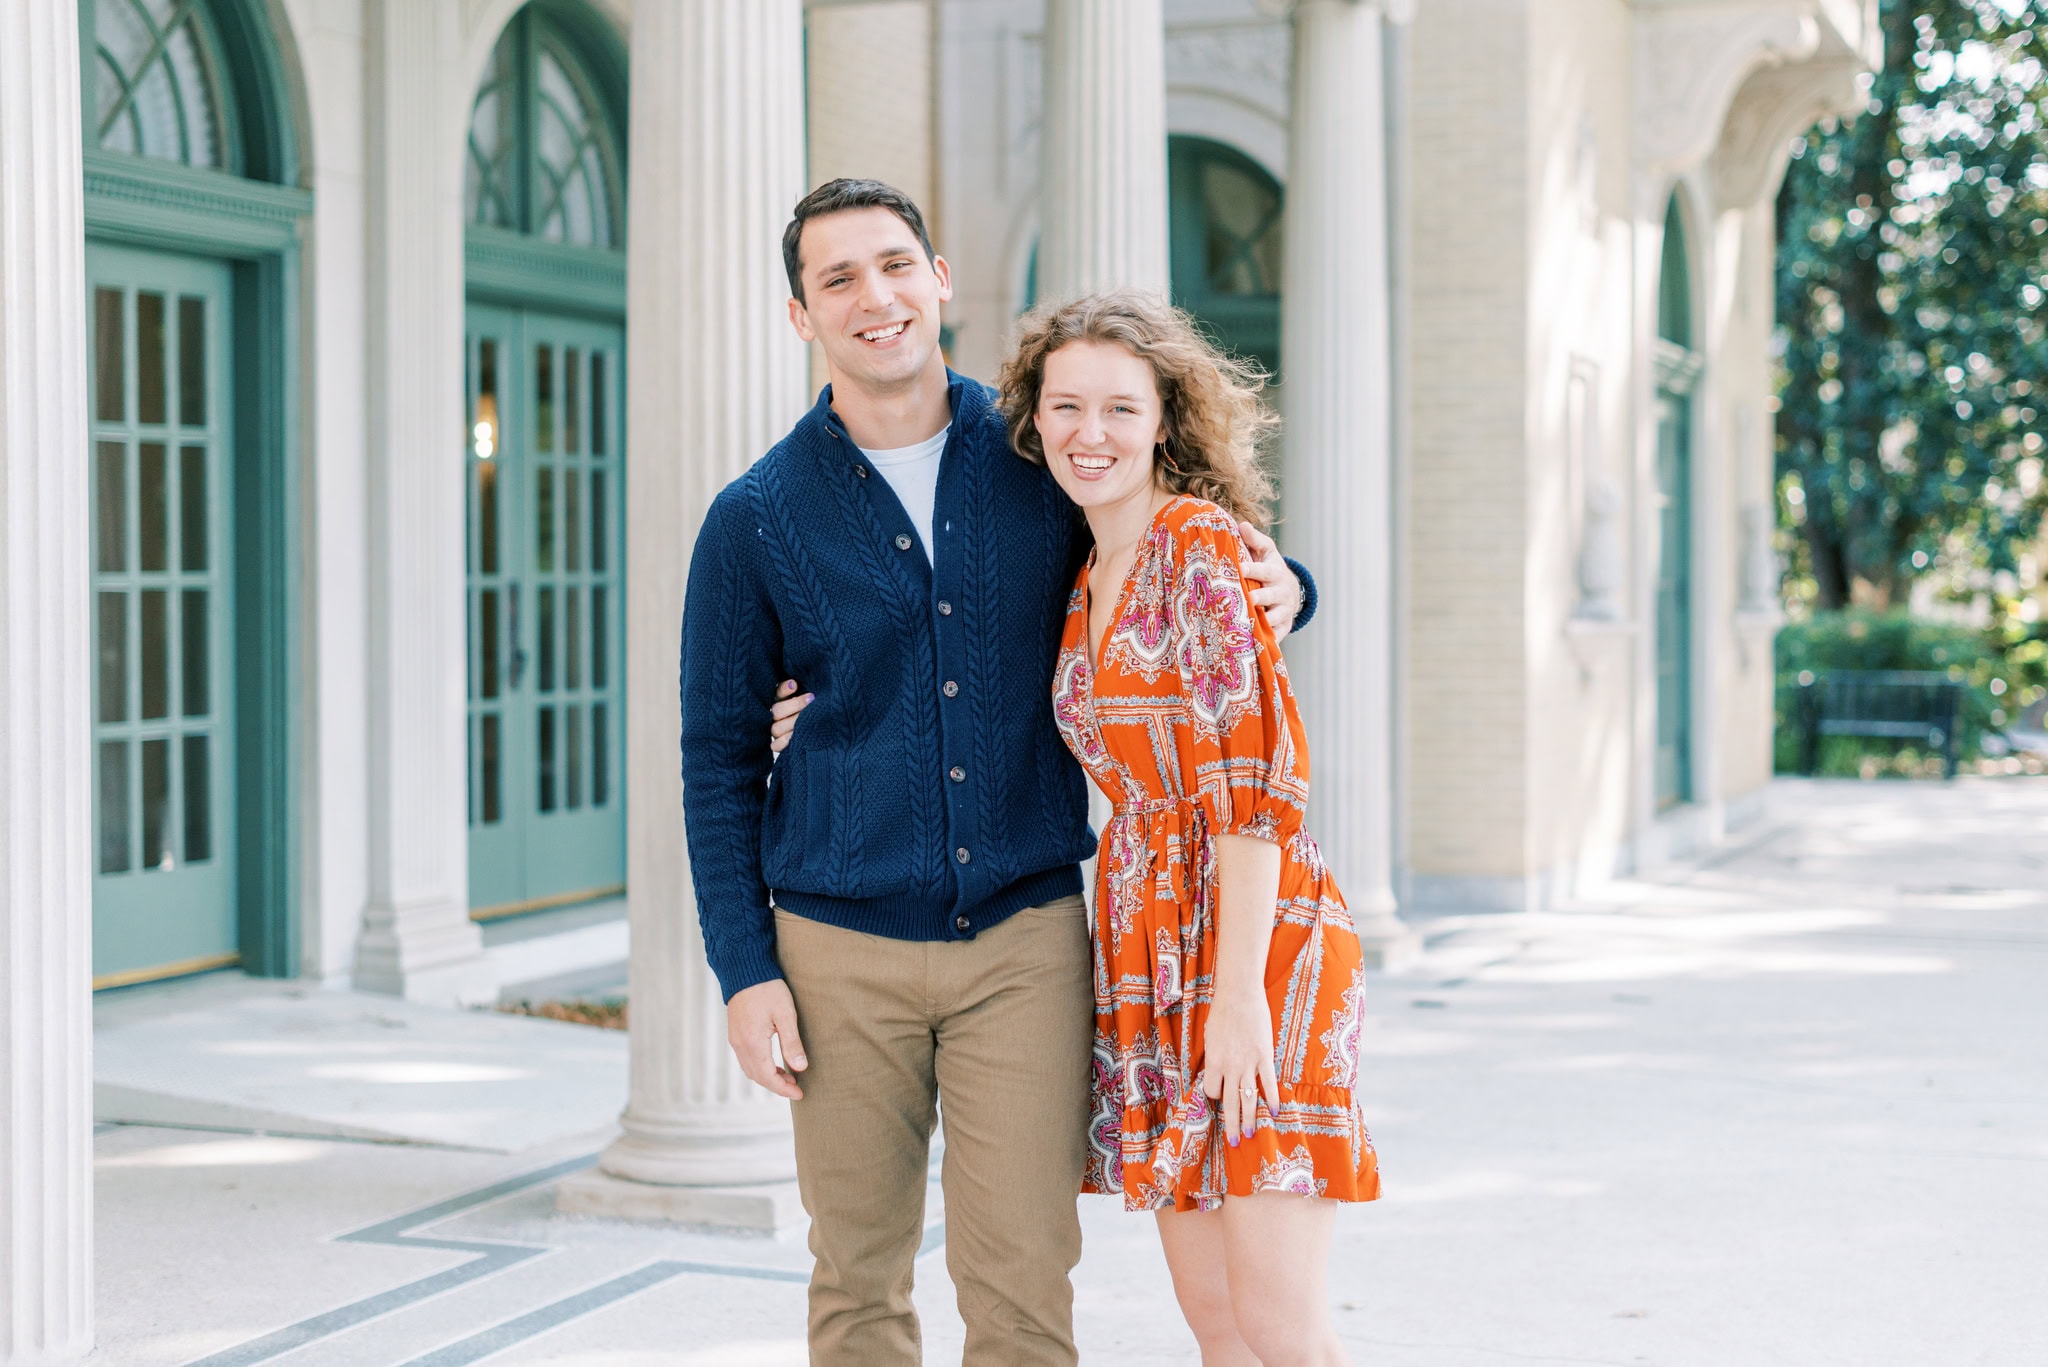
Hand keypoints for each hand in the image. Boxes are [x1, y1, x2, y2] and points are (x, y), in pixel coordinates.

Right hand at [725, 978, 808, 1099]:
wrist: (744, 968)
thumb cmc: (767, 988)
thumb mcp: (785, 1014)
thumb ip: (792, 1043)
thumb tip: (800, 1068)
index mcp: (753, 1043)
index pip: (768, 1077)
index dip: (783, 1089)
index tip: (800, 1094)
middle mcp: (740, 1045)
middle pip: (757, 1077)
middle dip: (776, 1086)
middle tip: (796, 1088)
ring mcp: (735, 1039)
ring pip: (750, 1069)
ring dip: (767, 1077)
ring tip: (787, 1077)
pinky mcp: (735, 1033)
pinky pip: (745, 1059)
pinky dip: (759, 1067)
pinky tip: (773, 1062)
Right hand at [769, 679, 812, 754]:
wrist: (823, 731)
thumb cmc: (816, 709)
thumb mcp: (811, 696)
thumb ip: (806, 689)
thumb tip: (798, 683)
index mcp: (781, 701)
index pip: (777, 693)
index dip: (783, 689)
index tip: (794, 684)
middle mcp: (776, 716)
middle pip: (777, 710)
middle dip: (795, 705)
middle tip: (811, 699)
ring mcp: (776, 731)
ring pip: (776, 728)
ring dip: (792, 723)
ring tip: (807, 719)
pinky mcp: (778, 745)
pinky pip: (775, 746)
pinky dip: (785, 741)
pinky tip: (795, 735)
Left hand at [1201, 988, 1279, 1146]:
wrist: (1239, 994)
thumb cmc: (1222, 1012)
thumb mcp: (1210, 1037)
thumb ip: (1214, 1057)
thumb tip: (1216, 1072)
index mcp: (1213, 1062)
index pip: (1211, 1091)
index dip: (1214, 1097)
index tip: (1219, 1098)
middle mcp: (1230, 1067)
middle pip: (1230, 1103)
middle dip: (1231, 1124)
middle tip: (1234, 1142)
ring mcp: (1248, 1062)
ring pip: (1249, 1098)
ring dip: (1250, 1119)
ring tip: (1250, 1134)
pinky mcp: (1264, 1056)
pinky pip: (1269, 1083)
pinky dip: (1272, 1099)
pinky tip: (1275, 1112)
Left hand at [1237, 521, 1302, 641]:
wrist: (1290, 590)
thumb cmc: (1270, 568)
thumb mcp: (1265, 551)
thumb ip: (1253, 540)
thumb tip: (1241, 525)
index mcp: (1275, 571)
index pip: (1264, 570)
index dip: (1252, 569)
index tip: (1240, 569)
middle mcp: (1281, 591)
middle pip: (1270, 595)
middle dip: (1259, 597)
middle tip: (1247, 599)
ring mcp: (1284, 610)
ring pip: (1274, 617)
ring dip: (1263, 620)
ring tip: (1249, 624)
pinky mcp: (1284, 626)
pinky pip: (1277, 635)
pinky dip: (1269, 639)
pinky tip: (1255, 644)